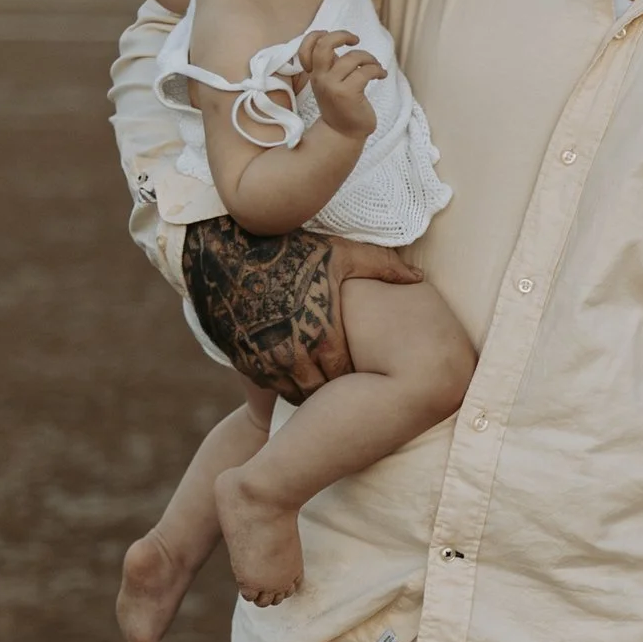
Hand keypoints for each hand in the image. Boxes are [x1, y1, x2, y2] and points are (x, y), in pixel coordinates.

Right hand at [180, 221, 422, 401]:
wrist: (223, 250)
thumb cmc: (288, 247)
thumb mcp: (340, 253)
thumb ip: (383, 268)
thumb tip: (419, 279)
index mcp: (323, 336)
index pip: (349, 378)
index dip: (356, 373)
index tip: (361, 363)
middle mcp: (293, 358)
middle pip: (322, 392)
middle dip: (333, 384)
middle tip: (343, 373)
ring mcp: (264, 362)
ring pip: (294, 393)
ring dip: (307, 385)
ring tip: (317, 369)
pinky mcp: (242, 361)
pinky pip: (269, 385)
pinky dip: (281, 380)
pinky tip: (290, 362)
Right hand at [294, 28, 384, 143]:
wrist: (343, 134)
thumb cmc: (340, 106)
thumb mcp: (329, 83)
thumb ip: (331, 65)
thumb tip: (340, 40)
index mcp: (315, 74)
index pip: (306, 48)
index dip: (317, 35)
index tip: (331, 35)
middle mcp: (320, 78)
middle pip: (324, 45)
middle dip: (342, 35)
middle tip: (355, 40)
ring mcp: (333, 86)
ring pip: (353, 57)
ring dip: (369, 58)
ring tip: (376, 66)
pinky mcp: (348, 94)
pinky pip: (366, 71)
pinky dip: (378, 70)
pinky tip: (381, 75)